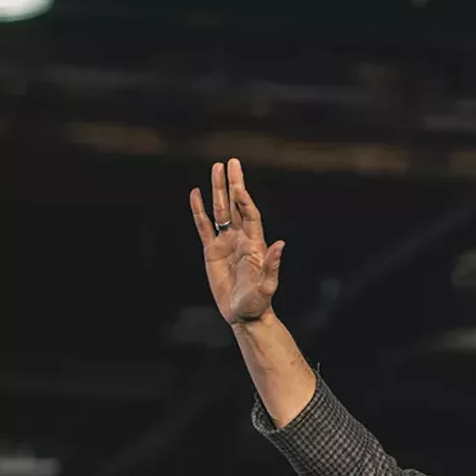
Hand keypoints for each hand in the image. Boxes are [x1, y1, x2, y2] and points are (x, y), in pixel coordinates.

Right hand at [189, 158, 284, 325]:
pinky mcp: (212, 251)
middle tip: (231, 161)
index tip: (239, 185)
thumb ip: (272, 265)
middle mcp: (241, 238)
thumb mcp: (267, 286)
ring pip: (220, 211)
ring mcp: (226, 243)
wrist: (245, 314)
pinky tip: (196, 194)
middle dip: (233, 184)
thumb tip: (280, 244)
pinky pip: (204, 227)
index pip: (250, 215)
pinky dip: (199, 211)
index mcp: (255, 244)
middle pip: (235, 205)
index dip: (245, 200)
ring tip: (216, 168)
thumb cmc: (258, 302)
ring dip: (218, 190)